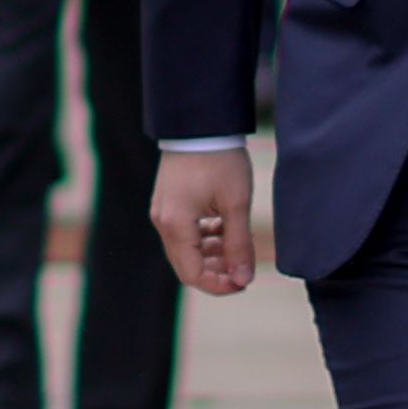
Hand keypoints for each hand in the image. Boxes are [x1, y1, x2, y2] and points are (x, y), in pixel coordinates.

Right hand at [153, 143, 259, 297]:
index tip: (245, 281)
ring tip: (237, 247)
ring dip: (211, 255)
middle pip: (187, 266)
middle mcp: (162, 222)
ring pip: (186, 251)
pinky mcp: (167, 204)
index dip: (220, 285)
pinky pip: (184, 233)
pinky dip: (204, 239)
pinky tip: (225, 229)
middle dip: (216, 272)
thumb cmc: (220, 159)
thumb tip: (244, 279)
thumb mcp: (236, 203)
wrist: (201, 123)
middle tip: (244, 268)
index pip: (193, 275)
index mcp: (176, 224)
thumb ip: (239, 244)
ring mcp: (162, 212)